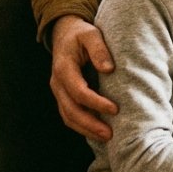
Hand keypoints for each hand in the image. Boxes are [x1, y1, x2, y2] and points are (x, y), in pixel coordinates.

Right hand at [50, 15, 117, 140]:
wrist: (65, 34)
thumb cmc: (81, 34)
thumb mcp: (91, 34)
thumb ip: (99, 49)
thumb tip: (109, 69)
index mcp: (64, 67)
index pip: (78, 91)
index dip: (96, 102)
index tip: (115, 109)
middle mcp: (57, 83)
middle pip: (71, 110)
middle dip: (90, 124)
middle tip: (110, 134)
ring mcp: (58, 91)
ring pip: (68, 117)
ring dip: (86, 129)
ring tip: (106, 138)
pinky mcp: (63, 96)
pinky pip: (69, 116)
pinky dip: (82, 126)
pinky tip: (97, 132)